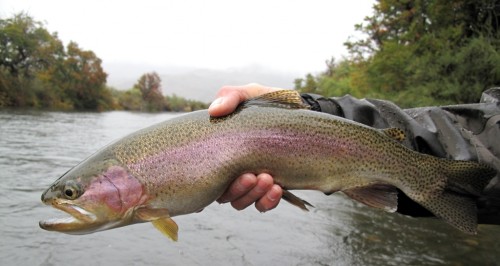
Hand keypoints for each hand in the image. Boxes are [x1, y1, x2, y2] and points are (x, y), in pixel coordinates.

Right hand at [210, 84, 283, 211]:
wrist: (300, 112)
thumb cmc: (269, 102)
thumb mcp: (250, 94)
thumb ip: (231, 96)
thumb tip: (213, 110)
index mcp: (220, 151)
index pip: (206, 174)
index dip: (211, 179)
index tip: (228, 168)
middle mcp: (231, 170)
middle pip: (222, 194)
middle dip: (238, 188)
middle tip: (254, 175)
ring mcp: (250, 181)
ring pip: (241, 202)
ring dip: (253, 194)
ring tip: (269, 179)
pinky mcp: (269, 188)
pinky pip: (262, 206)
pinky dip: (267, 201)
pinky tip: (277, 189)